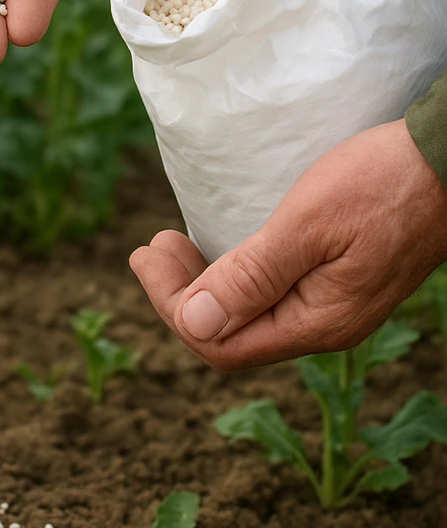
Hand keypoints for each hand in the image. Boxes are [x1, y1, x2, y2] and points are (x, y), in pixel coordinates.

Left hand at [130, 120, 446, 369]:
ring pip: (246, 317)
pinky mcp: (335, 282)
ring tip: (169, 246)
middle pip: (229, 335)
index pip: (219, 343)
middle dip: (178, 295)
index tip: (146, 255)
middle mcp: (323, 325)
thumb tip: (192, 324)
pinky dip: (228, 277)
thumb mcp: (307, 226)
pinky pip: (267, 298)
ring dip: (200, 286)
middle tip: (150, 246)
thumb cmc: (382, 184)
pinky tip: (213, 250)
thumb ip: (252, 278)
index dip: (172, 306)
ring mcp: (331, 305)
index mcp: (317, 322)